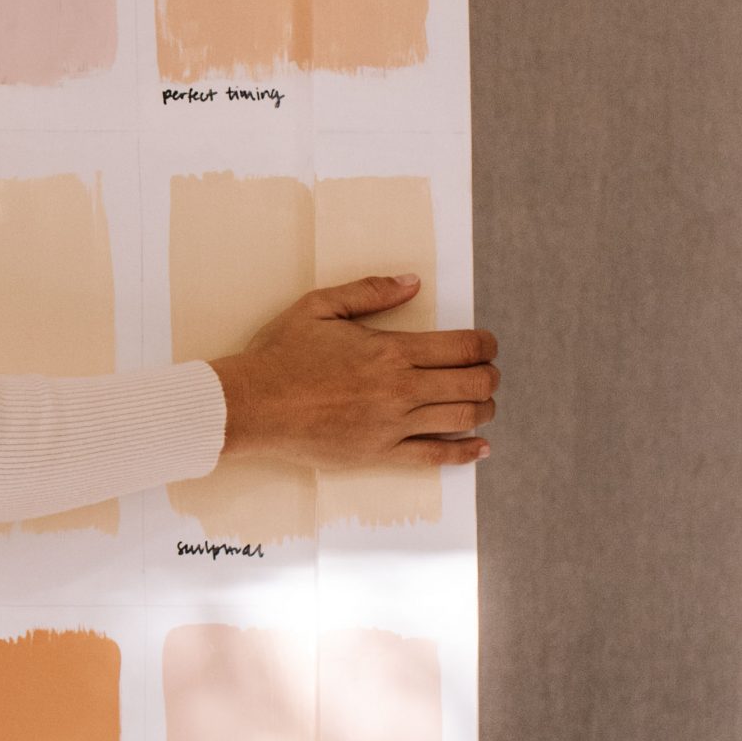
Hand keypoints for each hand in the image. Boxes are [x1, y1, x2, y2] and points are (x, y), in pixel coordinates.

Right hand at [212, 275, 497, 470]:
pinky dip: (465, 452)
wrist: (251, 405)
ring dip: (484, 410)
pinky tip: (480, 447)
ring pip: (462, 419)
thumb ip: (370, 291)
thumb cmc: (280, 354)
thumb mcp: (320, 306)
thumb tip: (413, 283)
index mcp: (391, 350)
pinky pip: (435, 457)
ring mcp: (392, 425)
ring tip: (484, 404)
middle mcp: (400, 389)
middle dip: (490, 376)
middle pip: (474, 384)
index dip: (487, 344)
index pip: (464, 347)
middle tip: (488, 373)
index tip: (487, 345)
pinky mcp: (380, 454)